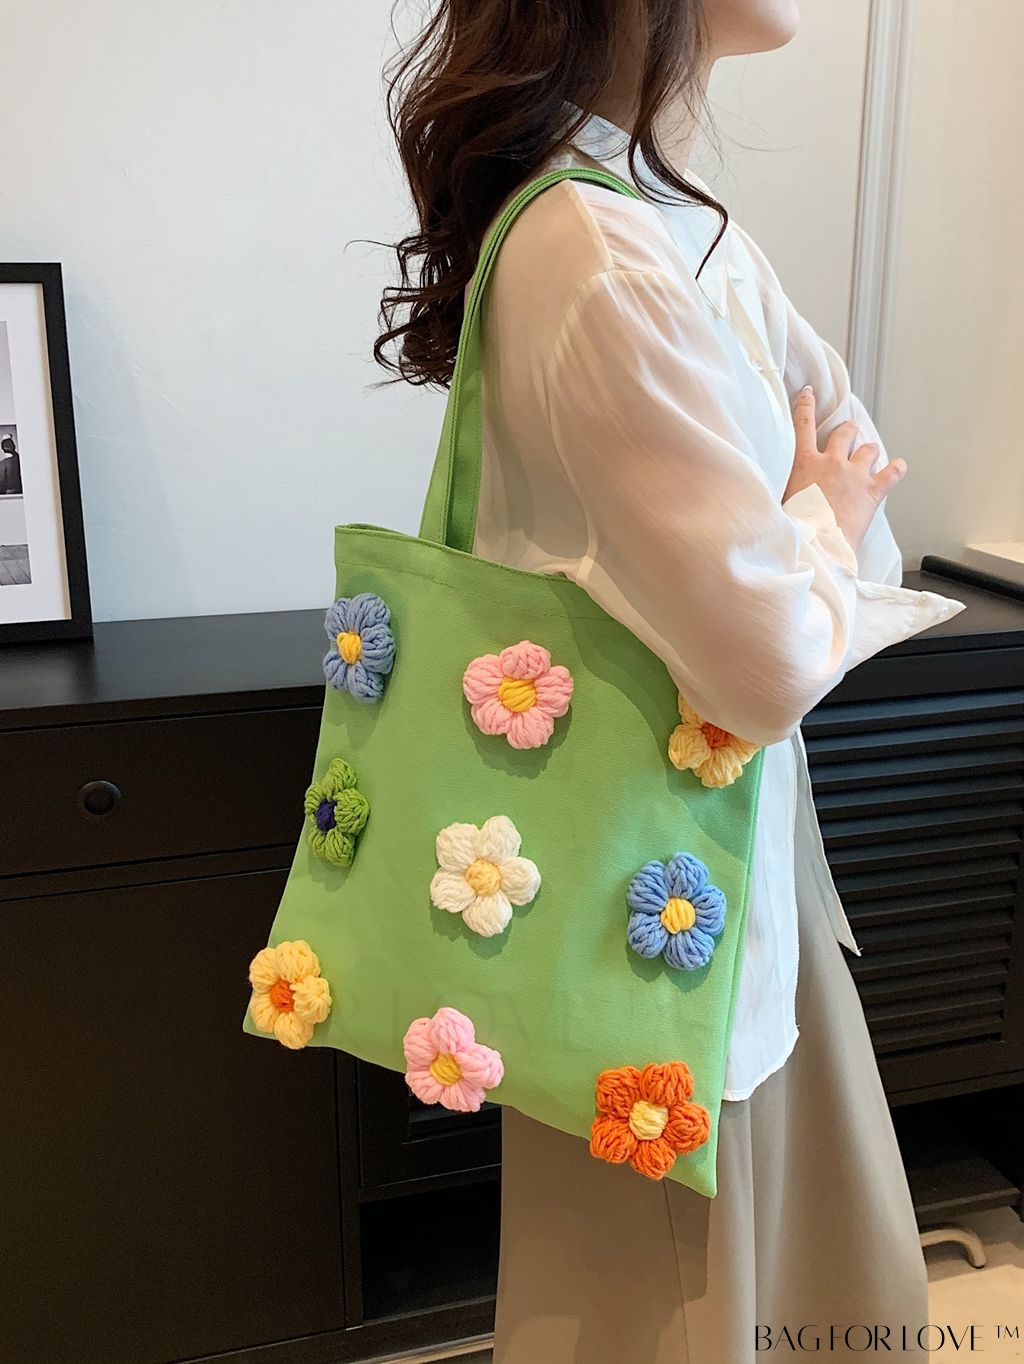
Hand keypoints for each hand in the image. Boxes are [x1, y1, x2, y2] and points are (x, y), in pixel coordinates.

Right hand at [784, 387, 906, 551]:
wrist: (816, 544)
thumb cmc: (794, 527)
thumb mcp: (778, 499)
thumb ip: (782, 484)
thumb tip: (771, 483)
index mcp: (805, 463)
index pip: (804, 426)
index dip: (806, 406)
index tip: (808, 394)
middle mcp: (832, 462)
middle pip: (844, 433)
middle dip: (848, 430)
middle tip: (849, 431)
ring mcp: (855, 475)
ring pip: (869, 450)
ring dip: (869, 451)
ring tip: (869, 454)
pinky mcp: (873, 492)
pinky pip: (892, 474)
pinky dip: (896, 469)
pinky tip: (898, 467)